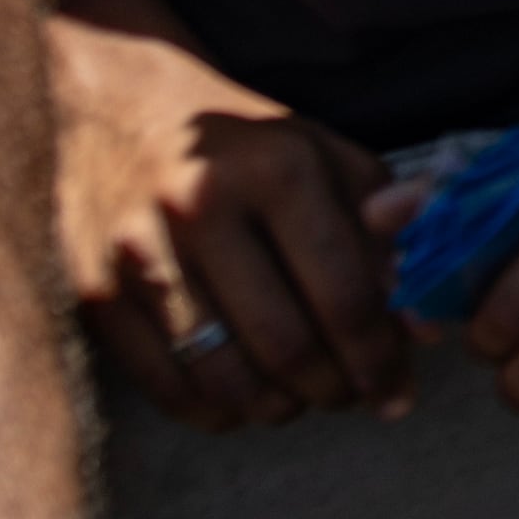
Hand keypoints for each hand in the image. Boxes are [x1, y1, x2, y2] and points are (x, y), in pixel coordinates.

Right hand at [53, 20, 409, 429]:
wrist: (116, 106)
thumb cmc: (241, 146)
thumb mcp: (325, 157)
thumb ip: (384, 232)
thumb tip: (424, 322)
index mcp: (276, 169)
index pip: (346, 295)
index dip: (381, 359)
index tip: (398, 391)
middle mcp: (202, 207)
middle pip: (287, 348)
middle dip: (335, 390)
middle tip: (353, 396)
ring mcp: (139, 253)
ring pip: (227, 381)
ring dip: (279, 409)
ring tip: (300, 397)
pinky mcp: (93, 291)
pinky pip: (167, 388)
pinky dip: (216, 412)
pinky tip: (242, 397)